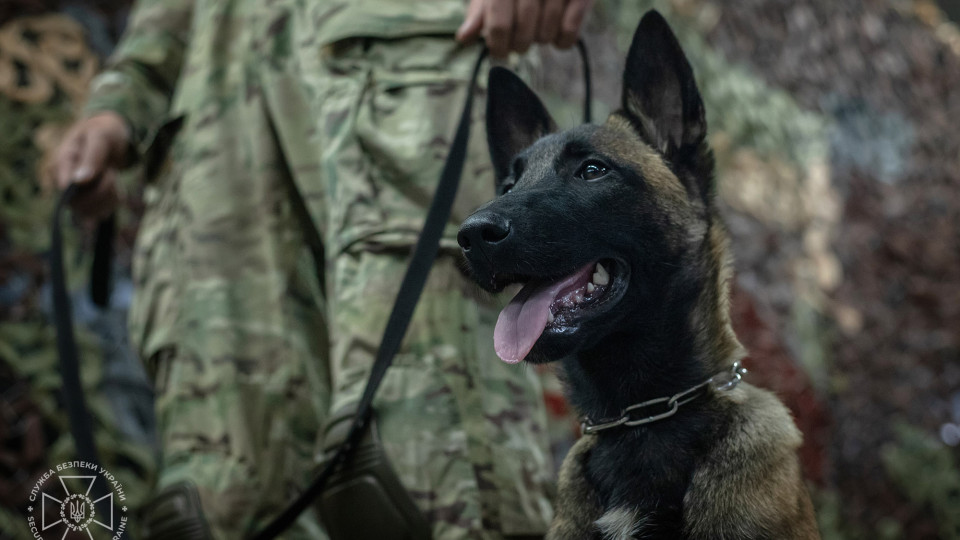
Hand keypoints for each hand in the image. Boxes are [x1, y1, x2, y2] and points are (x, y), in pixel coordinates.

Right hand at [52, 112, 128, 220]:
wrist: (112, 136)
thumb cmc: (103, 131)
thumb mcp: (100, 136)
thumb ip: (92, 156)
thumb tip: (79, 181)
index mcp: (62, 162)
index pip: (65, 189)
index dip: (86, 190)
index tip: (106, 174)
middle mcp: (66, 181)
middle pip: (79, 204)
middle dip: (103, 191)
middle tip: (111, 172)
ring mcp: (76, 193)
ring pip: (91, 212)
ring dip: (109, 197)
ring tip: (111, 176)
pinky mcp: (89, 201)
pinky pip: (101, 213)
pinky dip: (113, 202)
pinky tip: (114, 187)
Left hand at [456, 0, 592, 57]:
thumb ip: (480, 12)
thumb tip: (463, 38)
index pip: (499, 24)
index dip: (498, 45)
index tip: (499, 53)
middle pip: (523, 34)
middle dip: (519, 45)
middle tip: (520, 42)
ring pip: (546, 35)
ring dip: (540, 40)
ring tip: (538, 29)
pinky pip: (569, 33)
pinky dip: (562, 42)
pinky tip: (556, 33)